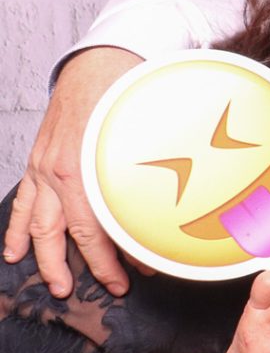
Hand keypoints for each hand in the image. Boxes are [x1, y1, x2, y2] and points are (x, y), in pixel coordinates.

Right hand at [4, 46, 141, 295]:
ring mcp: (44, 169)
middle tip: (107, 288)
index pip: (94, 232)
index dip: (114, 259)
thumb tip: (171, 216)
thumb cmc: (126, 100)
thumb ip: (155, 177)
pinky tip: (14, 251)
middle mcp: (58, 175)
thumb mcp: (149, 140)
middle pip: (62, 236)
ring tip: (57, 284)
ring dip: (45, 258)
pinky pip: (24, 203)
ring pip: (36, 225)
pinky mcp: (39, 162)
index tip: (135, 275)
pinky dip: (18, 229)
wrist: (99, 64)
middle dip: (81, 267)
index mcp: (83, 173)